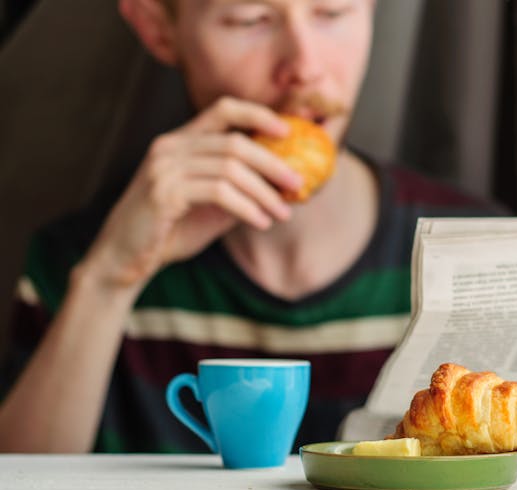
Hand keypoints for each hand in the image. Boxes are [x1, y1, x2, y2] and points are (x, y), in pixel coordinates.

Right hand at [80, 96, 302, 289]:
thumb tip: (286, 187)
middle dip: (273, 163)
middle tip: (298, 185)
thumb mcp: (213, 208)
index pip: (223, 109)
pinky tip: (262, 223)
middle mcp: (170, 146)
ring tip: (283, 214)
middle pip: (235, 142)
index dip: (258, 114)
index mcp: (180, 141)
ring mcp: (164, 167)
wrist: (125, 260)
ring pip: (231, 168)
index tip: (289, 131)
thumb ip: (242, 191)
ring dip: (264, 193)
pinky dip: (247, 208)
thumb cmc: (171, 232)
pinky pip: (219, 192)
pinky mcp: (163, 192)